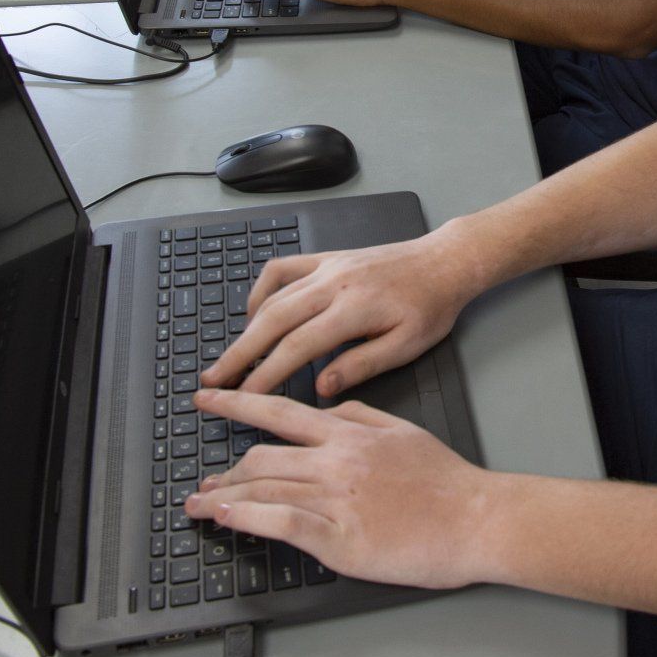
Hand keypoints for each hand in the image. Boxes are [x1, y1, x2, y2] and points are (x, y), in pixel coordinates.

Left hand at [185, 391, 489, 590]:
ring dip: (223, 496)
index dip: (236, 405)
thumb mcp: (403, 431)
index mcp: (350, 433)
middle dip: (224, 470)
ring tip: (200, 505)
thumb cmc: (447, 481)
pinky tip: (225, 518)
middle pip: (262, 456)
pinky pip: (280, 523)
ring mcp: (336, 499)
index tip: (207, 401)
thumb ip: (363, 415)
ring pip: (264, 487)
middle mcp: (336, 460)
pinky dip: (246, 518)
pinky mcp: (339, 538)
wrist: (476, 518)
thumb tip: (332, 405)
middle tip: (204, 482)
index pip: (280, 411)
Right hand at [201, 231, 477, 396]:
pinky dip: (262, 291)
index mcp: (354, 309)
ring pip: (273, 298)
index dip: (265, 374)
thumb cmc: (431, 307)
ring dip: (245, 329)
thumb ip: (362, 365)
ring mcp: (327, 267)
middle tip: (213, 382)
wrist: (444, 262)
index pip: (297, 347)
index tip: (242, 398)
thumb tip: (319, 387)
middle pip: (272, 321)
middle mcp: (333, 283)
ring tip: (228, 358)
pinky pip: (282, 270)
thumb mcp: (407, 346)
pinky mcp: (326, 258)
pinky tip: (254, 314)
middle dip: (239, 354)